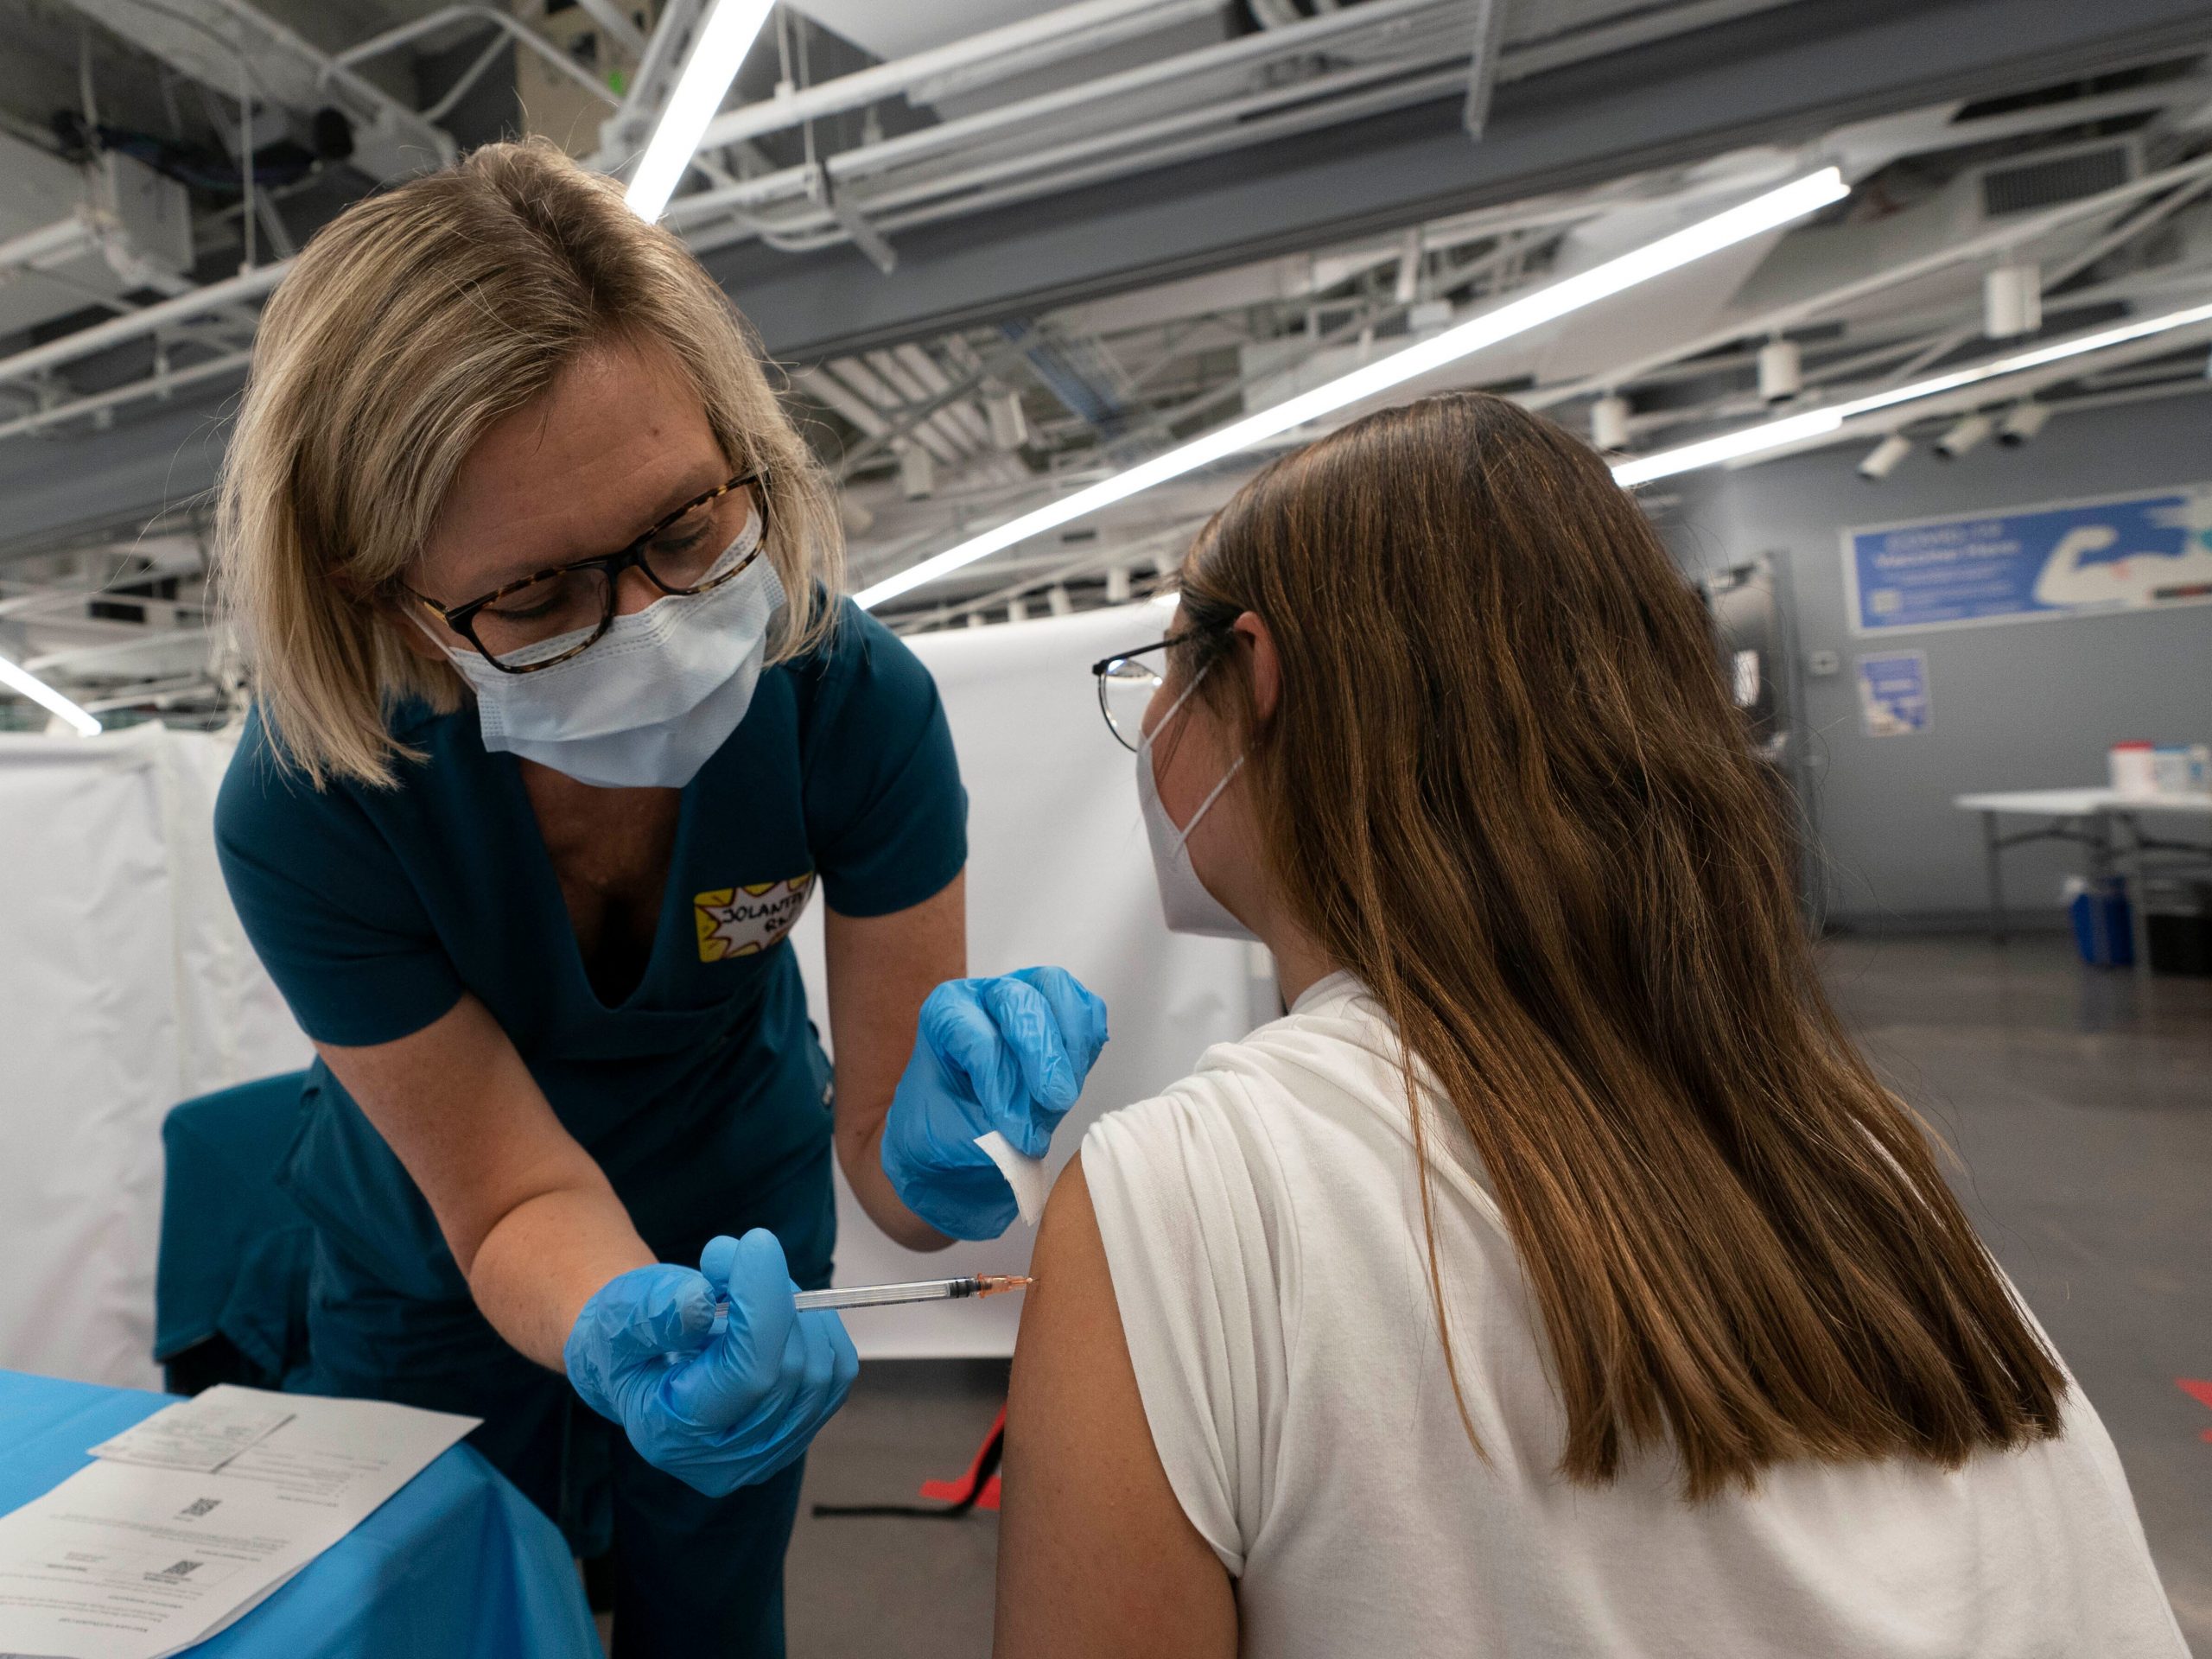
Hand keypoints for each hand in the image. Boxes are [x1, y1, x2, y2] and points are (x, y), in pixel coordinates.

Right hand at [563, 1230, 857, 1496]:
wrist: (638, 1361)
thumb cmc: (623, 1338)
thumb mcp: (618, 1318)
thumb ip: (654, 1314)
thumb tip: (700, 1303)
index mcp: (673, 1436)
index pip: (748, 1375)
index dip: (762, 1303)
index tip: (757, 1243)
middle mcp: (728, 1460)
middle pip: (792, 1370)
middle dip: (774, 1294)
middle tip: (734, 1253)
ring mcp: (770, 1451)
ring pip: (823, 1368)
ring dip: (797, 1306)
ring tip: (748, 1280)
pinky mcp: (800, 1428)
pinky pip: (837, 1370)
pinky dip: (817, 1325)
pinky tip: (775, 1306)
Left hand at [880, 966, 1108, 1239]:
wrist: (960, 1133)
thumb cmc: (946, 1127)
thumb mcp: (951, 1133)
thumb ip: (987, 1127)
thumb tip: (1031, 1128)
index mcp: (944, 1013)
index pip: (978, 1035)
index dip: (1000, 1081)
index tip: (1014, 1128)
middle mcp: (983, 993)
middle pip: (1019, 999)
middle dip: (1042, 1053)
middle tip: (1056, 1101)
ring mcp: (1024, 991)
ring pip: (1058, 990)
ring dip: (1071, 1045)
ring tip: (1066, 1095)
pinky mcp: (1059, 1007)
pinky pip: (1086, 1010)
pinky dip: (1086, 1043)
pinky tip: (1074, 1079)